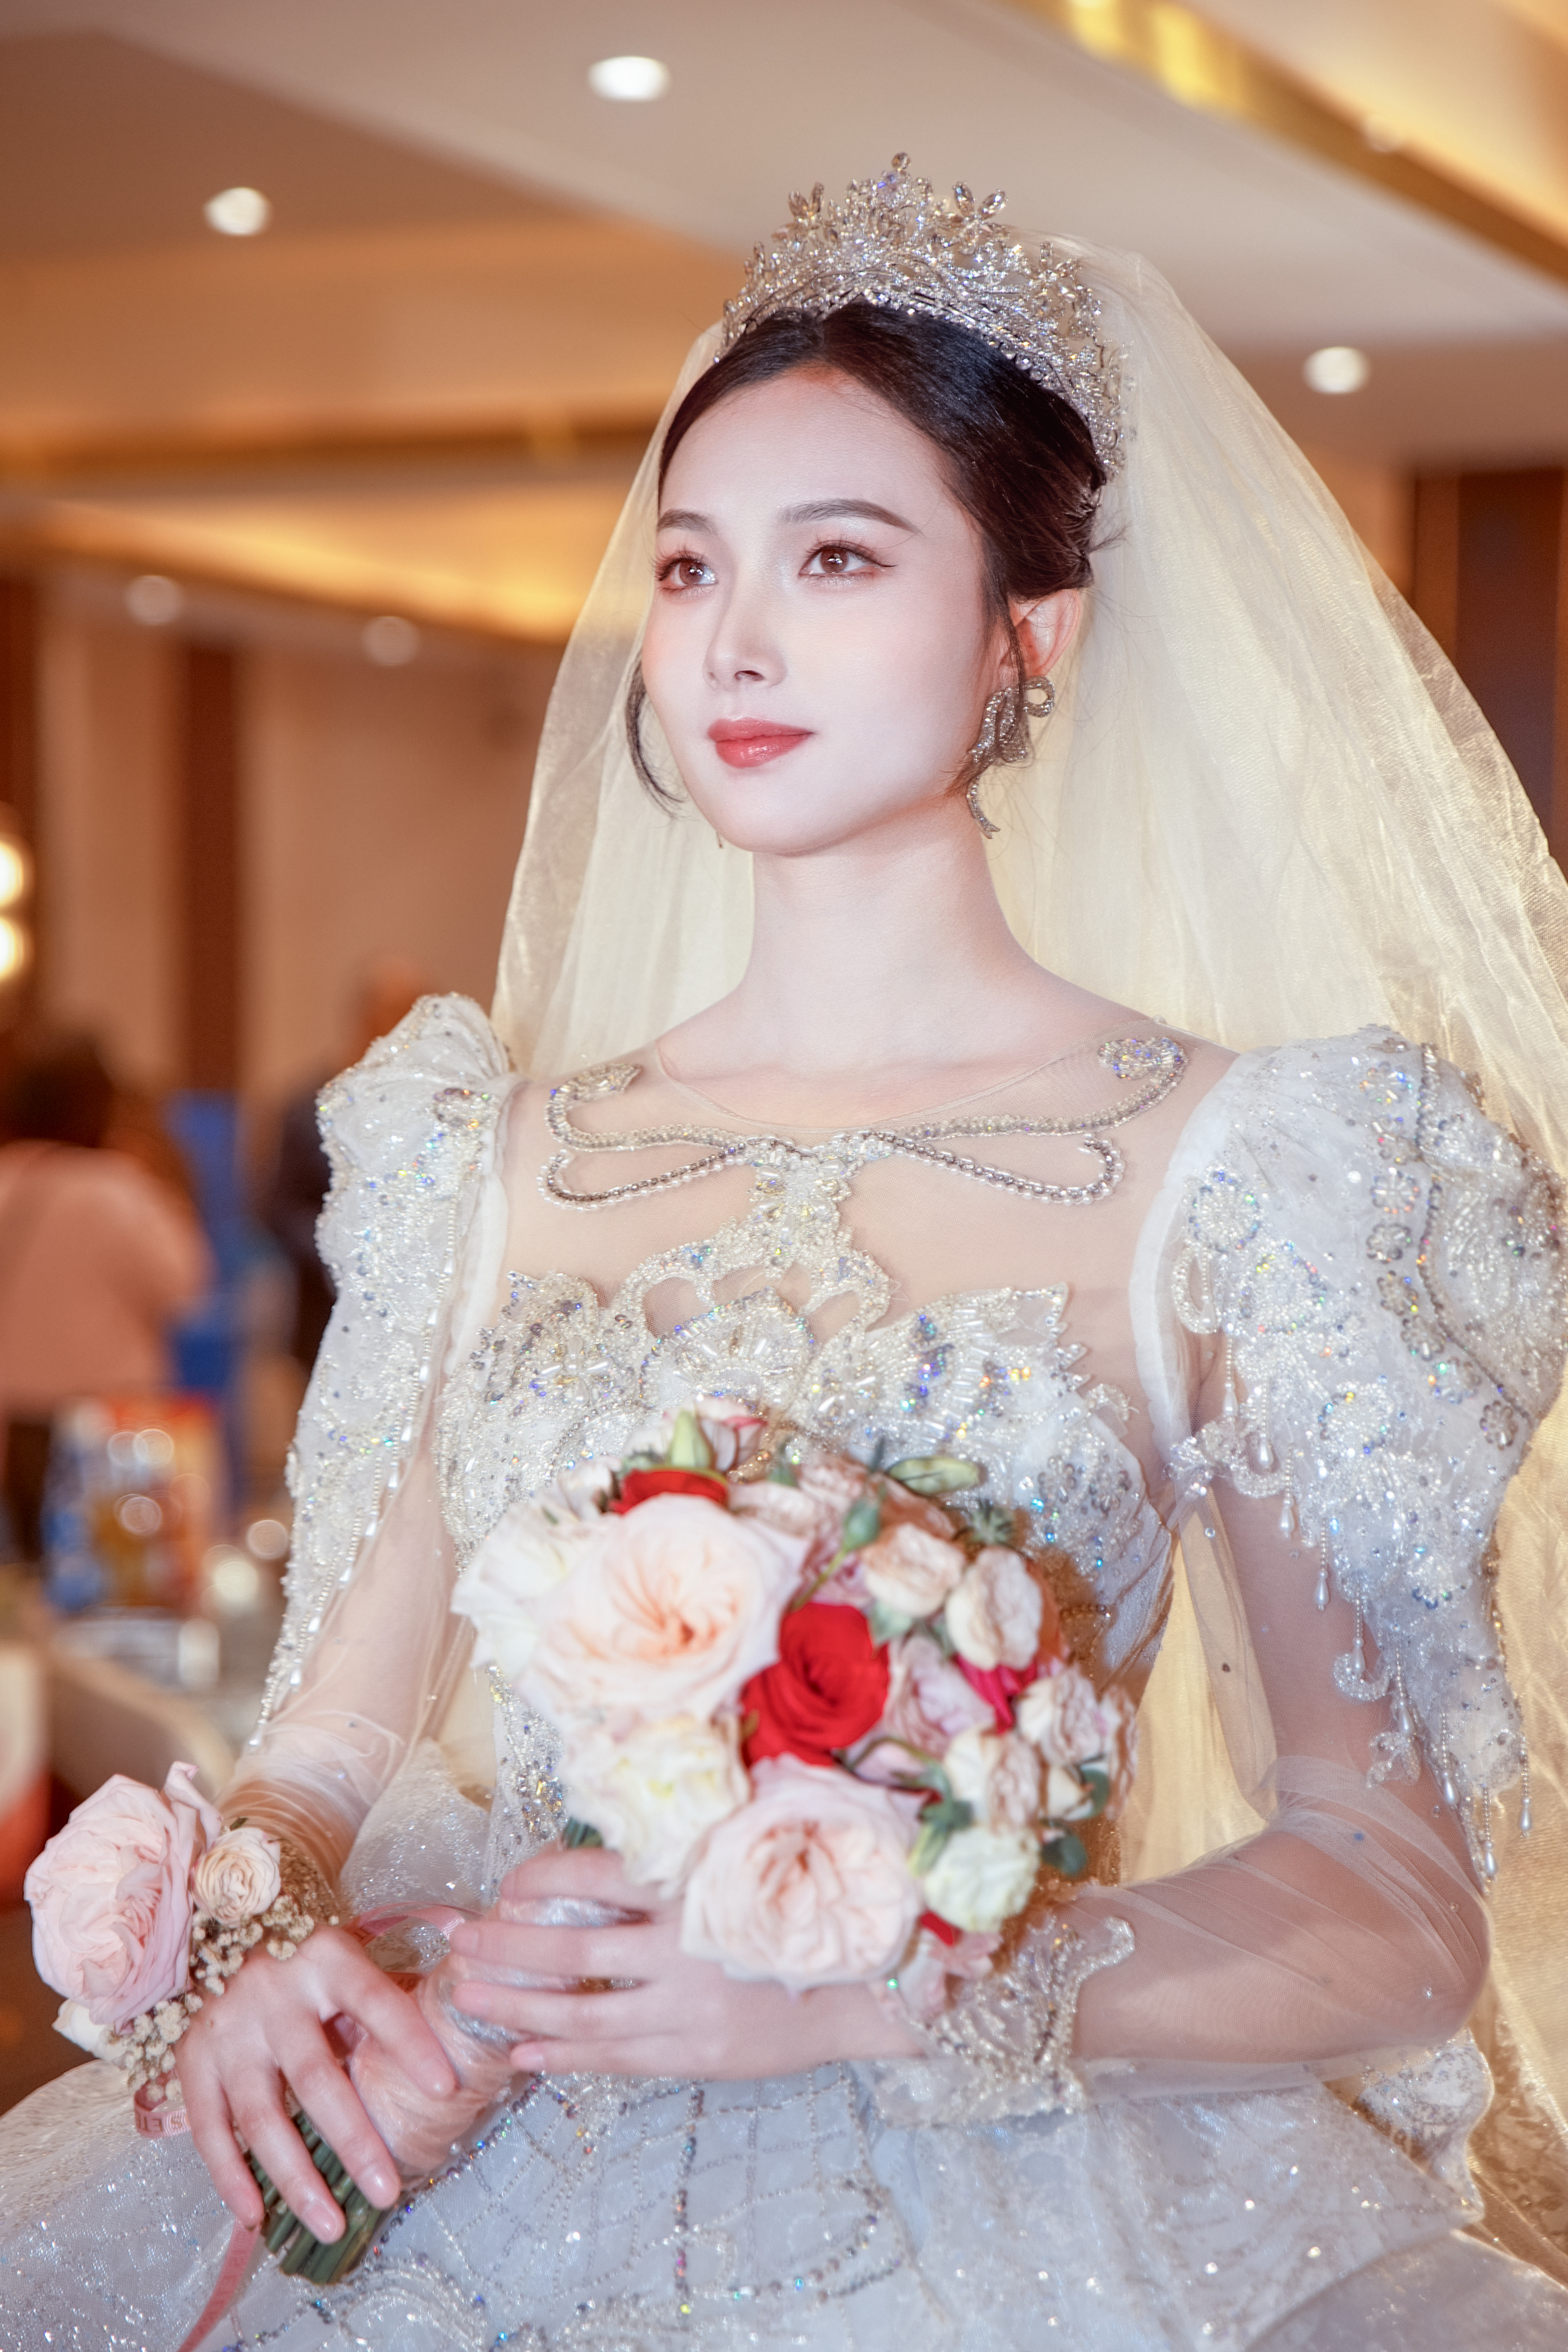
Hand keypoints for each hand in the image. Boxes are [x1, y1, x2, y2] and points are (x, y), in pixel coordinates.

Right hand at [177, 1924, 457, 2241]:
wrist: (214, 1922)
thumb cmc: (301, 1953)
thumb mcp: (343, 1956)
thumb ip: (378, 2000)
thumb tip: (438, 2056)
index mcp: (325, 1959)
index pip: (376, 2002)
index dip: (410, 2043)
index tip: (446, 2089)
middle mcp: (274, 1995)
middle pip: (316, 2077)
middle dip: (354, 2140)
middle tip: (387, 2192)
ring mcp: (229, 2031)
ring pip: (262, 2117)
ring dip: (296, 2178)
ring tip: (331, 2226)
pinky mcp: (192, 2059)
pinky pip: (210, 2129)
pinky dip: (231, 2177)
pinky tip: (256, 2218)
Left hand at [445, 1846, 922, 2077]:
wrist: (864, 1984)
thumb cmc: (797, 1914)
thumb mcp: (736, 1869)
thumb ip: (671, 1868)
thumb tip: (598, 1863)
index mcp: (689, 1887)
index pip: (593, 1875)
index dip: (539, 1877)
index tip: (506, 1883)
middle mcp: (680, 1946)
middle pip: (569, 1948)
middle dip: (504, 1948)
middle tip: (458, 1943)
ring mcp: (686, 2007)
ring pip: (580, 2013)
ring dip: (516, 2010)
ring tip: (468, 2000)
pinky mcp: (696, 2054)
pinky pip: (613, 2058)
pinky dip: (562, 2057)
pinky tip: (523, 2056)